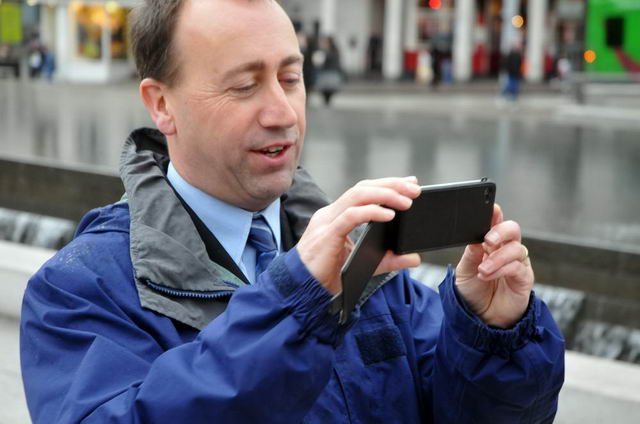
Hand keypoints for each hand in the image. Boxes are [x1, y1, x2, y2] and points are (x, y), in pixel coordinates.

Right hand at [297, 177, 421, 293]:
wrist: (304, 291)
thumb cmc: (328, 276)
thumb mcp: (367, 265)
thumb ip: (389, 259)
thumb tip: (414, 258)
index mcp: (337, 216)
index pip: (363, 191)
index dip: (387, 184)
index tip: (410, 183)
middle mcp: (330, 214)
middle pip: (362, 188)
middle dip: (391, 185)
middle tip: (415, 188)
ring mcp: (327, 222)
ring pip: (357, 196)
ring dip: (385, 195)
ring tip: (406, 201)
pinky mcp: (327, 235)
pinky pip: (351, 216)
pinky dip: (372, 212)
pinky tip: (390, 215)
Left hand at [455, 205, 533, 327]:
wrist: (480, 319)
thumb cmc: (473, 292)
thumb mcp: (464, 271)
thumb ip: (471, 254)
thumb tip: (476, 237)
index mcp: (491, 244)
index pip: (496, 223)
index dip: (495, 214)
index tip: (491, 209)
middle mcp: (506, 250)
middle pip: (513, 229)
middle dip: (500, 231)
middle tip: (487, 241)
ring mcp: (517, 263)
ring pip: (515, 248)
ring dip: (497, 258)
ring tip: (482, 270)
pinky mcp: (524, 278)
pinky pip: (518, 267)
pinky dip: (502, 269)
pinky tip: (488, 275)